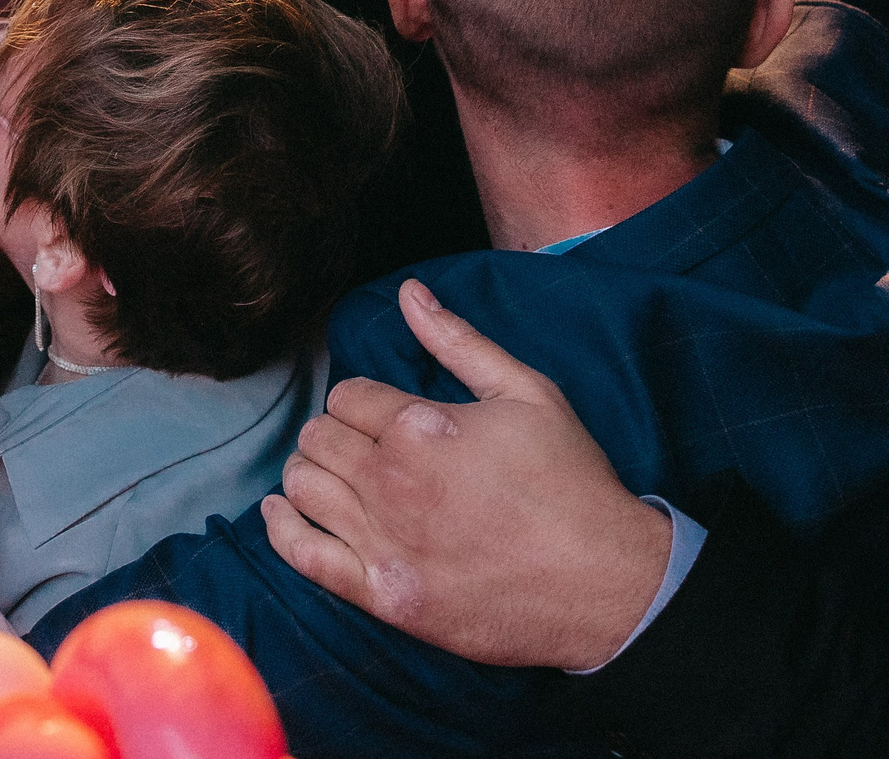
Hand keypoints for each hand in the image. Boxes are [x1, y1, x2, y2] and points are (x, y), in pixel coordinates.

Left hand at [260, 278, 670, 669]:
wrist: (607, 583)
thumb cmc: (571, 482)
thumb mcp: (527, 393)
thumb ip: (458, 341)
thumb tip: (408, 293)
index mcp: (419, 427)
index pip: (348, 396)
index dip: (362, 400)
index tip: (381, 414)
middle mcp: (390, 483)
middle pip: (318, 438)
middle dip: (332, 432)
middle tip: (357, 443)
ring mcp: (384, 542)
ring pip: (303, 487)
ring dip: (309, 472)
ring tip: (332, 473)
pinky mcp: (384, 595)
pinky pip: (304, 556)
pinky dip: (282, 528)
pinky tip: (280, 511)